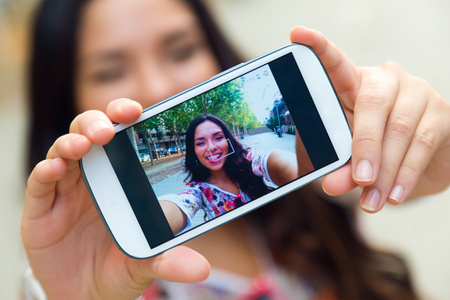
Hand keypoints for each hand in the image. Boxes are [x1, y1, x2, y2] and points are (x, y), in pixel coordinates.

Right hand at [21, 99, 209, 299]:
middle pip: (90, 133)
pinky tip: (56, 167)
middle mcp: (93, 176)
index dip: (125, 118)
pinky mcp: (42, 207)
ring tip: (84, 145)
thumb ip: (171, 261)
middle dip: (98, 123)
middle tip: (109, 129)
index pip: (122, 137)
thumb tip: (202, 270)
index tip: (138, 111)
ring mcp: (65, 190)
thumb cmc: (119, 265)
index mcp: (120, 178)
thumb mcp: (148, 263)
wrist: (87, 293)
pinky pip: (41, 182)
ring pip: (64, 149)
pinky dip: (46, 170)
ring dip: (73, 141)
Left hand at [290, 27, 449, 212]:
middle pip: (372, 102)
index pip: (335, 64)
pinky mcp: (441, 113)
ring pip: (400, 128)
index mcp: (354, 84)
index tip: (298, 33)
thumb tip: (332, 186)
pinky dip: (406, 174)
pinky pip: (422, 143)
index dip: (319, 48)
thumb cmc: (374, 152)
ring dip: (385, 170)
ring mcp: (416, 92)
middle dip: (363, 146)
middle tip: (357, 180)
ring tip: (371, 201)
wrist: (421, 162)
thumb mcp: (349, 161)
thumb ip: (339, 169)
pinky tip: (394, 195)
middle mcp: (386, 80)